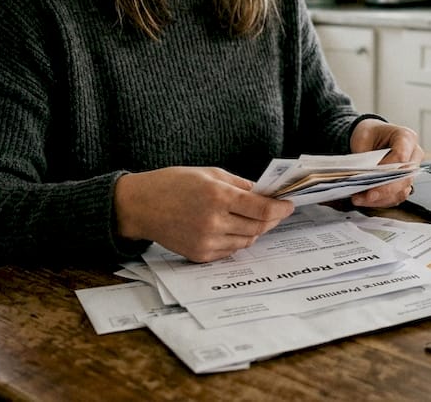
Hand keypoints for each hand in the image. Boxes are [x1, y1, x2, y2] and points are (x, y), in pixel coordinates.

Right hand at [113, 167, 293, 261]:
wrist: (141, 206)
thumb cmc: (174, 184)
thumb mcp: (209, 174)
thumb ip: (239, 185)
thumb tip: (265, 194)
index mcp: (217, 197)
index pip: (262, 209)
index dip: (281, 208)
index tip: (289, 204)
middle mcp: (213, 222)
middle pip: (258, 226)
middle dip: (271, 218)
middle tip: (277, 211)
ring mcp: (207, 241)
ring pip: (247, 240)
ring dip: (255, 229)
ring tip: (252, 217)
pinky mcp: (200, 255)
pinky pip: (231, 250)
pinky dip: (237, 239)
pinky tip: (232, 227)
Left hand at [349, 119, 422, 207]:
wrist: (371, 137)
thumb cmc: (370, 134)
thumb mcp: (364, 136)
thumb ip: (366, 156)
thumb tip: (361, 176)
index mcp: (406, 137)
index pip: (402, 156)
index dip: (388, 169)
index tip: (372, 177)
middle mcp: (413, 155)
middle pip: (405, 177)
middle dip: (385, 189)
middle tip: (368, 195)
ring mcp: (410, 171)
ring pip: (402, 190)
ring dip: (381, 198)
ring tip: (361, 199)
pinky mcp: (404, 184)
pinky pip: (395, 197)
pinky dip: (380, 201)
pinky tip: (365, 200)